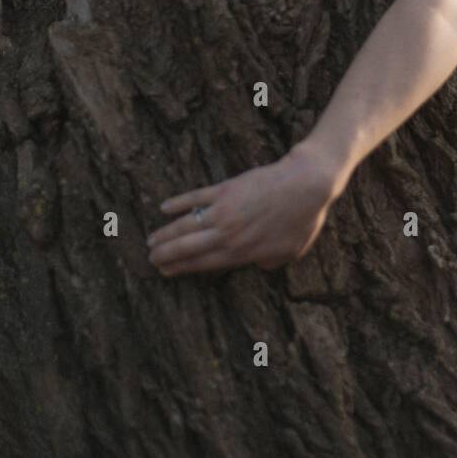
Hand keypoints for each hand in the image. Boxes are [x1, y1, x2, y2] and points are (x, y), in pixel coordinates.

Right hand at [146, 141, 339, 276]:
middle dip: (166, 255)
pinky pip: (196, 197)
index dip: (182, 268)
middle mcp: (228, 235)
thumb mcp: (290, 252)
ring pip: (186, 225)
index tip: (166, 271)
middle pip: (188, 247)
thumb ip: (270, 262)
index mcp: (242, 253)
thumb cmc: (304, 219)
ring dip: (166, 234)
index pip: (203, 263)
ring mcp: (224, 211)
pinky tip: (164, 207)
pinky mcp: (225, 189)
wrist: (306, 185)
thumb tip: (258, 264)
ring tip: (150, 240)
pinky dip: (178, 203)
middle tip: (151, 259)